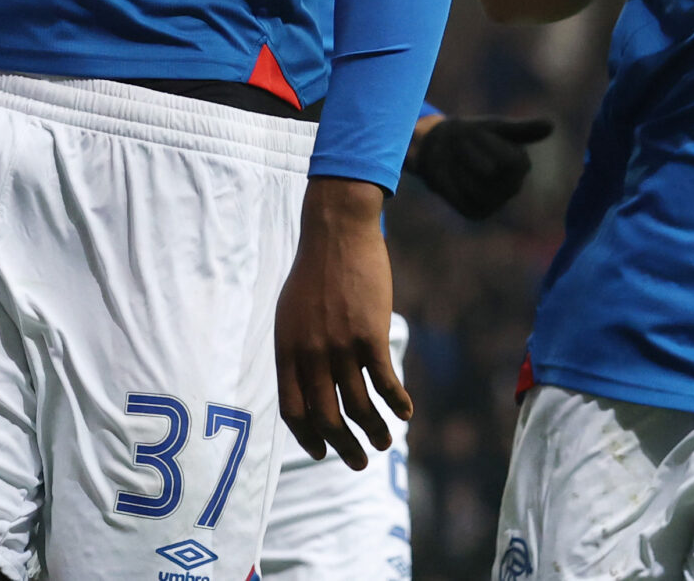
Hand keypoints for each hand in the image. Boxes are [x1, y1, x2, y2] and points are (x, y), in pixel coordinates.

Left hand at [275, 179, 409, 470]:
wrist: (336, 232)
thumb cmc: (314, 273)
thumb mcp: (290, 315)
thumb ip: (296, 352)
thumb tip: (307, 387)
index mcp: (287, 351)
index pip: (293, 411)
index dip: (308, 438)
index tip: (321, 452)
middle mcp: (311, 355)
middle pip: (327, 418)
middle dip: (344, 448)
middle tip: (358, 461)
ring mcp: (341, 346)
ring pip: (360, 406)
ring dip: (375, 431)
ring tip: (386, 441)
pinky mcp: (370, 334)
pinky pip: (386, 382)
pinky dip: (397, 403)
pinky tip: (406, 411)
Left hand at [407, 116, 552, 219]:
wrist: (441, 148)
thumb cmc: (472, 134)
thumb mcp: (495, 127)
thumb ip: (522, 129)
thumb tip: (551, 125)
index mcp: (521, 165)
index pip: (509, 160)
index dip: (487, 143)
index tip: (478, 133)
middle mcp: (513, 187)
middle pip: (488, 172)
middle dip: (470, 153)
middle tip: (464, 145)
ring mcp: (495, 203)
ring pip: (474, 187)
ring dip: (459, 168)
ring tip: (458, 161)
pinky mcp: (476, 214)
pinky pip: (461, 199)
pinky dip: (451, 185)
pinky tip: (452, 177)